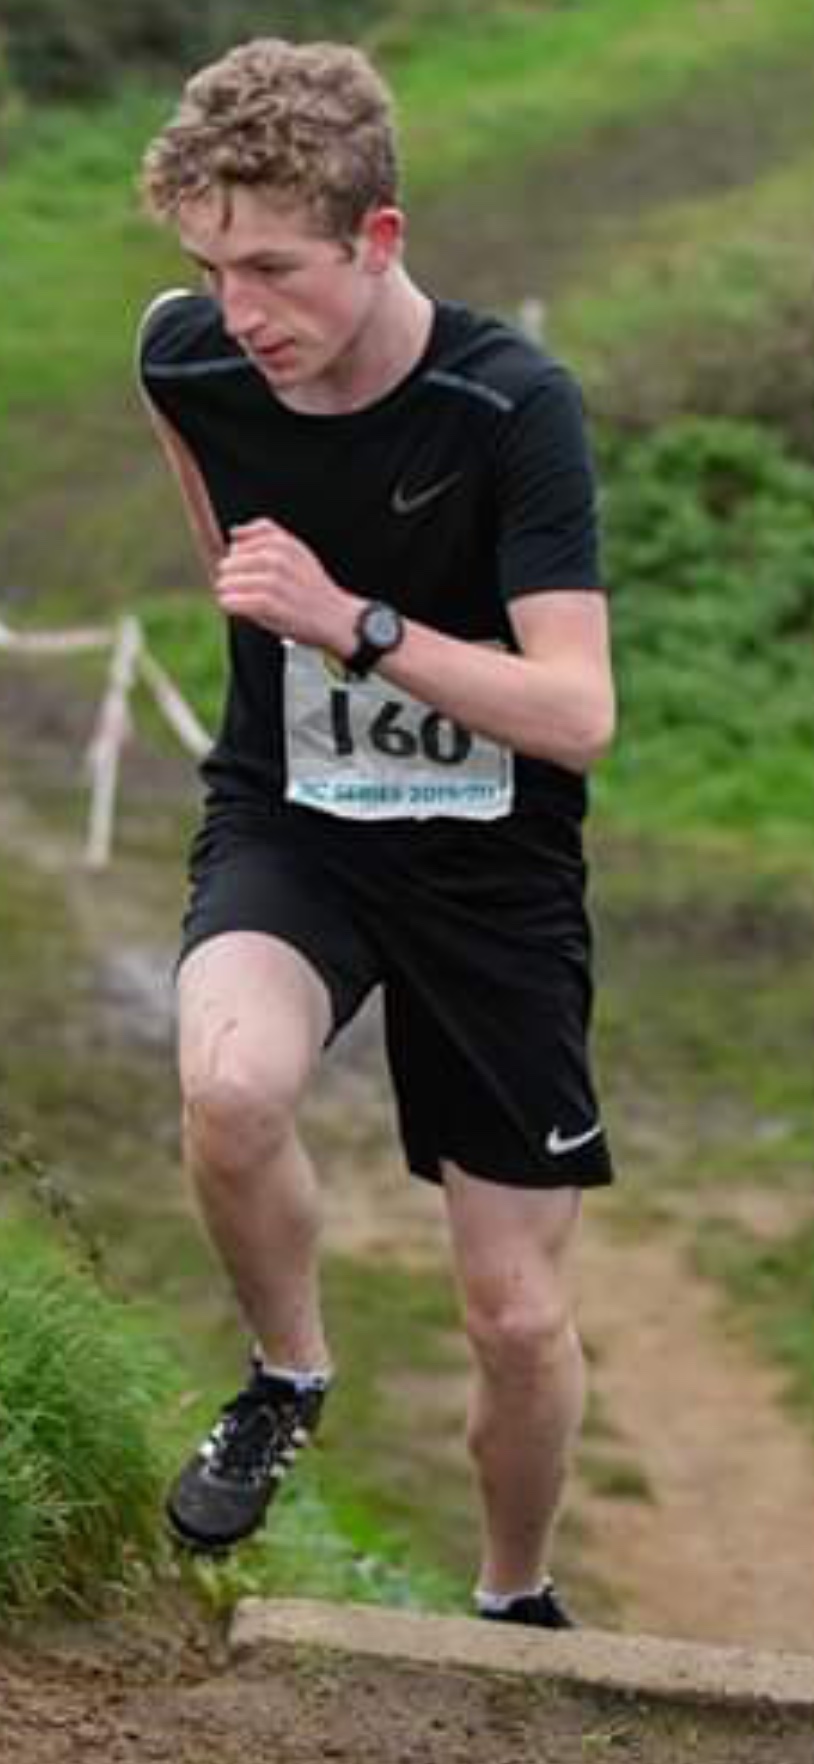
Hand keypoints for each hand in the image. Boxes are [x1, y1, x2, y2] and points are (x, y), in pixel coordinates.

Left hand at [215, 518, 361, 654]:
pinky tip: (233, 605)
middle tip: (236, 584)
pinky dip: (230, 604)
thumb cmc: (312, 588)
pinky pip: (236, 601)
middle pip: (232, 560)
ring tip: (233, 595)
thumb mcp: (297, 550)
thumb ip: (268, 535)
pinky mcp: (271, 605)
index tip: (246, 569)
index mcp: (285, 544)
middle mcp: (279, 560)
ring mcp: (275, 583)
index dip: (238, 555)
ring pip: (231, 580)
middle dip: (229, 572)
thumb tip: (234, 531)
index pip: (241, 540)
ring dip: (226, 589)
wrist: (336, 618)